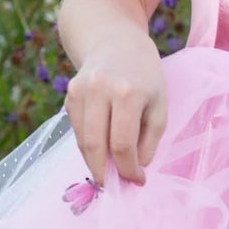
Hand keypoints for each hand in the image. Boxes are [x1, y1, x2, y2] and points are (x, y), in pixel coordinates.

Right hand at [64, 32, 167, 185]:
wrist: (116, 42)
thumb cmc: (145, 77)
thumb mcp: (160, 105)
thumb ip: (150, 140)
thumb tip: (135, 171)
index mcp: (127, 92)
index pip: (122, 144)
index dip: (128, 169)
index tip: (137, 181)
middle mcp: (99, 89)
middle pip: (95, 145)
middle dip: (104, 172)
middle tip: (114, 185)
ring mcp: (79, 90)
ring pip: (82, 140)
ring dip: (94, 161)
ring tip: (109, 169)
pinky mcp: (69, 94)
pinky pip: (77, 129)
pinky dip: (88, 143)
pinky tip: (101, 144)